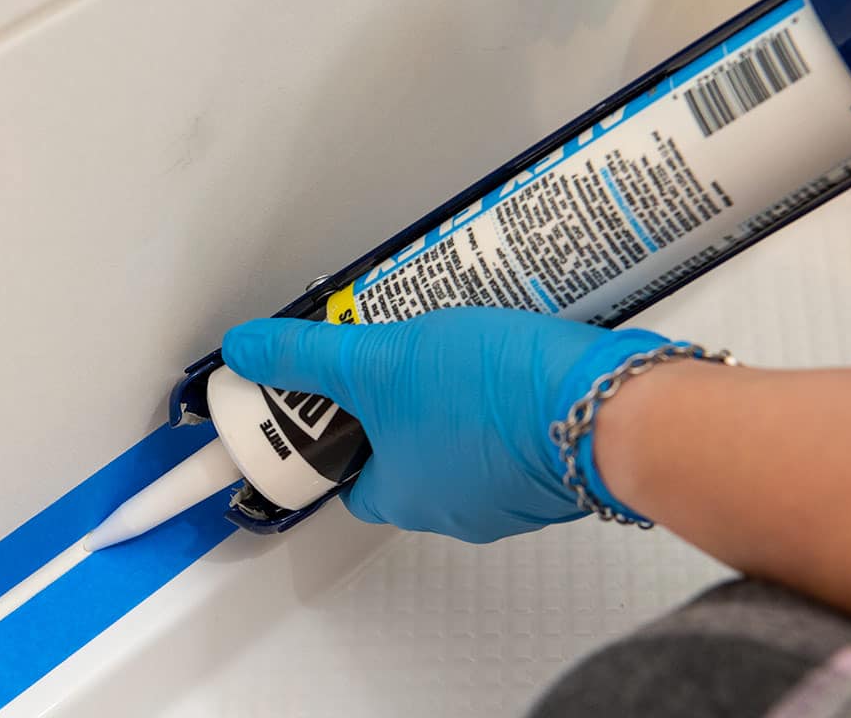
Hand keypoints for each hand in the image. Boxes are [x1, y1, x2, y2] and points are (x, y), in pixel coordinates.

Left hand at [222, 307, 668, 542]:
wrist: (607, 403)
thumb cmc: (491, 395)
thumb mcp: (378, 361)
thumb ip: (307, 357)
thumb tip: (243, 350)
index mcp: (405, 497)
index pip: (346, 479)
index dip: (332, 437)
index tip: (330, 397)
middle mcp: (457, 507)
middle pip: (402, 455)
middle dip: (393, 405)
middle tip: (391, 351)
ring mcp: (512, 489)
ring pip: (458, 440)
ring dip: (446, 396)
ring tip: (444, 341)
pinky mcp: (553, 460)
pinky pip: (507, 429)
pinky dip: (495, 397)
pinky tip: (498, 355)